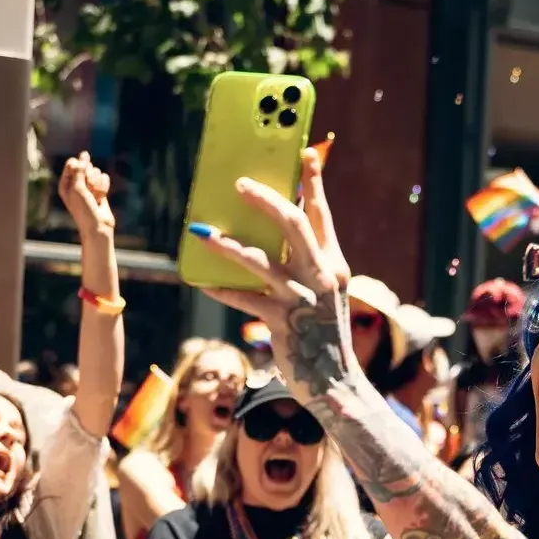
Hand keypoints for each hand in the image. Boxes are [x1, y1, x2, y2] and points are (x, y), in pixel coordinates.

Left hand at [58, 152, 116, 239]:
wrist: (98, 226)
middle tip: (89, 192)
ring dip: (97, 184)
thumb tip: (84, 154)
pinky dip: (104, 187)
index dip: (79, 168)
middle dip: (90, 177)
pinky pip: (104, 178)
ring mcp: (88, 186)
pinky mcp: (100, 189)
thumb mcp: (77, 188)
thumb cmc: (83, 210)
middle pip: (85, 166)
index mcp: (65, 184)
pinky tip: (101, 198)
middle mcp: (76, 184)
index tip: (81, 181)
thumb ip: (80, 170)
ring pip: (96, 172)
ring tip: (95, 197)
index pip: (72, 163)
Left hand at [187, 148, 355, 396]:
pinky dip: (221, 290)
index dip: (313, 183)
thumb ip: (304, 266)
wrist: (336, 384)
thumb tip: (270, 238)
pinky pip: (244, 300)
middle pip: (293, 225)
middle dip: (265, 199)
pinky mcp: (282, 323)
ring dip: (227, 245)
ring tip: (201, 232)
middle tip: (239, 183)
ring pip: (259, 261)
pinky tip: (201, 282)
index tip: (303, 153)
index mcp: (334, 265)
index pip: (322, 215)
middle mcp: (321, 277)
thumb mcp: (323, 295)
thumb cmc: (324, 337)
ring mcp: (302, 300)